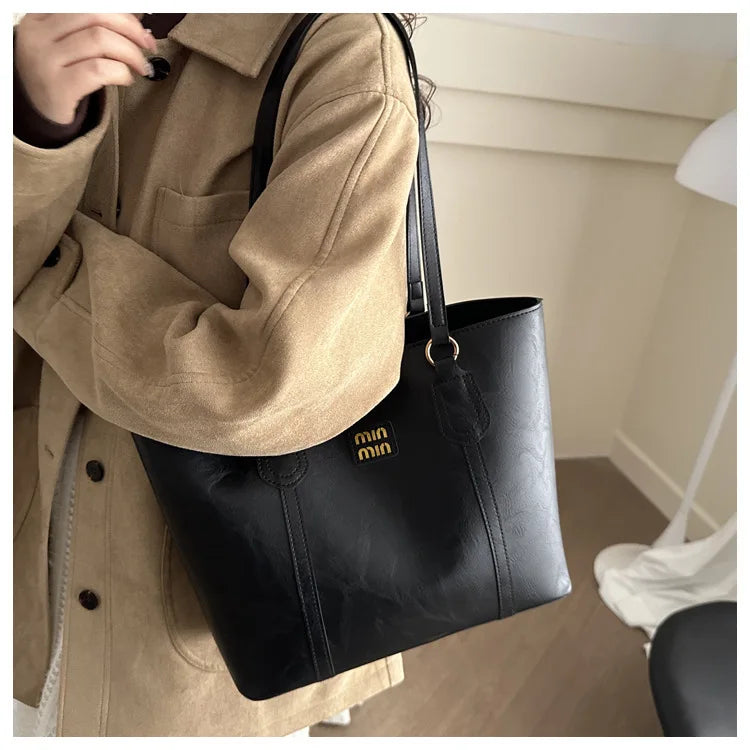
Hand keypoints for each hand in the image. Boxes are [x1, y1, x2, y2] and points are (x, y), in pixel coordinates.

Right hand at [14, 13, 157, 124]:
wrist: (41, 114)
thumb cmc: (62, 76)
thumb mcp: (68, 45)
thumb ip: (93, 30)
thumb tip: (139, 28)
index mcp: (40, 17)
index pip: (88, 5)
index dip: (122, 14)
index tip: (141, 30)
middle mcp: (37, 34)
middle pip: (95, 15)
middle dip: (130, 29)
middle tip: (147, 47)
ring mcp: (45, 60)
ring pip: (99, 39)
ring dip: (131, 53)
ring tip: (140, 67)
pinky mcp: (57, 87)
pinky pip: (98, 70)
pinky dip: (121, 72)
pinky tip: (126, 79)